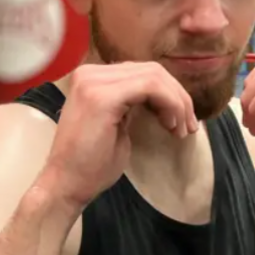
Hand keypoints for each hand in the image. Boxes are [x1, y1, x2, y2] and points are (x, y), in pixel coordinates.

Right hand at [42, 62, 197, 207]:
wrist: (66, 185)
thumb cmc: (90, 165)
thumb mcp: (117, 124)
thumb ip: (132, 104)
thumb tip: (160, 97)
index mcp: (92, 78)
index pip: (141, 72)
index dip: (169, 93)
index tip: (182, 121)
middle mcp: (90, 73)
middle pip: (151, 70)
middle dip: (178, 96)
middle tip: (189, 126)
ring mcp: (94, 82)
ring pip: (154, 76)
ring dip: (177, 102)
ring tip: (181, 129)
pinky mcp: (103, 96)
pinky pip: (150, 87)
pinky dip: (169, 104)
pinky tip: (171, 126)